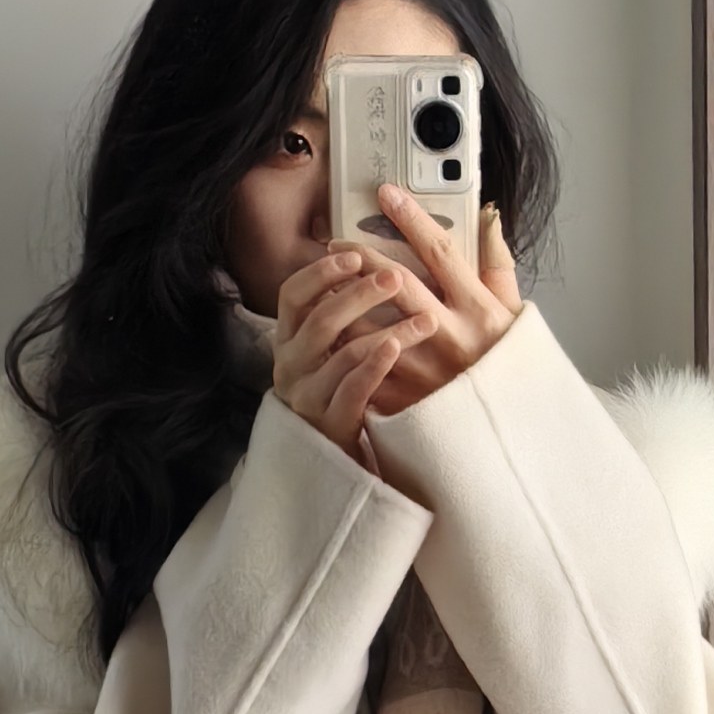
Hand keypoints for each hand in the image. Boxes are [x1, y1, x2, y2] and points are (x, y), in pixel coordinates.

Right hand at [268, 243, 436, 459]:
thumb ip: (338, 312)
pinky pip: (353, 388)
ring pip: (342, 352)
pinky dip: (376, 364)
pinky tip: (398, 347)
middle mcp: (290, 365)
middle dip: (359, 294)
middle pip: (320, 319)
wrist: (335, 458)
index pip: (291, 295)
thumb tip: (369, 260)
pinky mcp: (330, 423)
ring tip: (425, 318)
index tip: (353, 255)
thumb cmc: (340, 388)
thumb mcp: (328, 349)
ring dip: (385, 328)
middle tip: (395, 278)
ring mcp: (307, 395)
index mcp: (287, 339)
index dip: (320, 273)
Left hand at [353, 193, 522, 416]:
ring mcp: (423, 369)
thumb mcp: (515, 314)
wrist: (507, 436)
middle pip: (396, 283)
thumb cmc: (510, 370)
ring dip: (344, 300)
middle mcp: (449, 336)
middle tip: (337, 243)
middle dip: (362, 257)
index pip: (440, 252)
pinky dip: (345, 343)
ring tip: (326, 284)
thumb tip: (488, 216)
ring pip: (370, 323)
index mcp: (479, 311)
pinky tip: (331, 330)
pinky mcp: (404, 398)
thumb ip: (498, 264)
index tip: (387, 194)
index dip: (411, 219)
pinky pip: (364, 363)